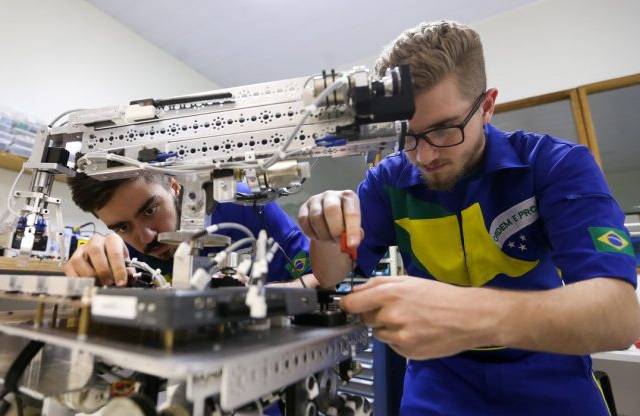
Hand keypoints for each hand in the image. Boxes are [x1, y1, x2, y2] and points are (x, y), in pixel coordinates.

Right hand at [63, 233, 129, 285]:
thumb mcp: (125, 260)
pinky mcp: (71, 259)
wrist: (104, 252)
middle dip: (103, 271)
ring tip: (97, 284)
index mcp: (112, 239)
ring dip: (89, 275)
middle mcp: (95, 241)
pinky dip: (77, 279)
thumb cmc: (115, 257)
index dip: (119, 270)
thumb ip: (128, 268)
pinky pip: (69, 269)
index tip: (121, 283)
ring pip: (79, 261)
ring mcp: (81, 249)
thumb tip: (130, 276)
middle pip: (95, 252)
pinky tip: (86, 284)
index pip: (115, 252)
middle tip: (108, 283)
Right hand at [298, 190, 362, 248]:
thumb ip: (355, 235)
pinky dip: (311, 233)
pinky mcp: (303, 207)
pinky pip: (304, 220)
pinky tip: (318, 236)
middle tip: (338, 241)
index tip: (352, 245)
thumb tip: (350, 243)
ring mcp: (315, 200)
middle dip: (335, 230)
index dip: (352, 230)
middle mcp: (332, 195)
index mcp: (348, 197)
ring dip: (323, 234)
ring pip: (316, 217)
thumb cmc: (343, 222)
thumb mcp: (353, 227)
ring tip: (329, 239)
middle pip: (331, 209)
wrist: (328, 219)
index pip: (352, 212)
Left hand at [340, 276, 493, 359]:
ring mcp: (398, 336)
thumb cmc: (439, 295)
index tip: (351, 306)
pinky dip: (399, 340)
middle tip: (396, 310)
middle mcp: (391, 315)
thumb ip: (378, 284)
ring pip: (378, 333)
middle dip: (374, 314)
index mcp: (389, 294)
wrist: (468, 317)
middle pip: (365, 319)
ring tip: (410, 321)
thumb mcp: (408, 280)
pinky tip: (416, 332)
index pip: (351, 304)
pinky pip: (392, 345)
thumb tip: (354, 291)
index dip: (349, 305)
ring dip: (387, 328)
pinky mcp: (407, 352)